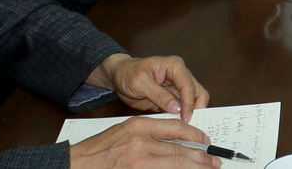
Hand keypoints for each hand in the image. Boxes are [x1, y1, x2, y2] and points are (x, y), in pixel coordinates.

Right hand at [69, 114, 216, 168]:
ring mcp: (138, 163)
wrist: (76, 164)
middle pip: (179, 151)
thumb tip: (178, 140)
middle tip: (215, 161)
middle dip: (200, 157)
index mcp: (139, 126)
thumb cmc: (99, 149)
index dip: (195, 135)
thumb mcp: (126, 129)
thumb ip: (150, 132)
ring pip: (174, 165)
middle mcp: (140, 144)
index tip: (206, 141)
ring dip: (193, 168)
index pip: (176, 128)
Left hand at [85, 53, 210, 119]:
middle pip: (197, 93)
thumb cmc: (128, 73)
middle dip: (195, 109)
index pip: (188, 85)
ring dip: (188, 114)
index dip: (189, 103)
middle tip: (188, 125)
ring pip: (192, 102)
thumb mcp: (140, 83)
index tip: (186, 119)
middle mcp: (180, 75)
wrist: (119, 76)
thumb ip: (159, 95)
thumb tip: (177, 108)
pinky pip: (181, 109)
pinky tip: (174, 127)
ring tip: (181, 128)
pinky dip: (179, 118)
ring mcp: (176, 87)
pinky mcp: (172, 98)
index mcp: (174, 66)